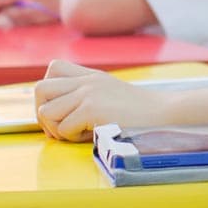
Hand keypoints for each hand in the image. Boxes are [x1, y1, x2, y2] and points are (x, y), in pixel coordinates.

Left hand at [33, 59, 159, 140]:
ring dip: (57, 128)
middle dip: (43, 113)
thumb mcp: (112, 93)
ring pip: (46, 111)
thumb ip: (89, 95)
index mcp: (91, 76)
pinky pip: (63, 128)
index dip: (49, 93)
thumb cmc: (142, 113)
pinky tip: (90, 136)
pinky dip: (72, 138)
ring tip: (77, 133)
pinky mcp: (92, 109)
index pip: (53, 69)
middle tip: (60, 128)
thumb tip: (57, 115)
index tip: (62, 111)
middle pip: (41, 89)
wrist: (166, 114)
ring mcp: (88, 93)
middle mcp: (87, 81)